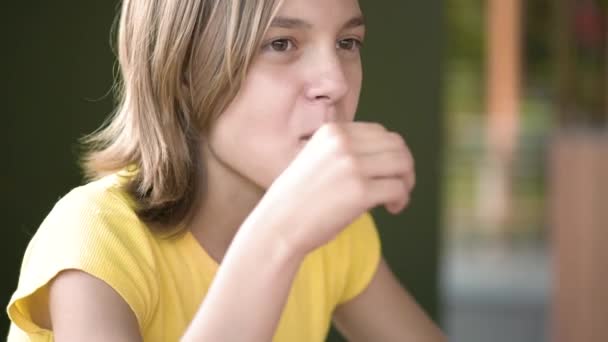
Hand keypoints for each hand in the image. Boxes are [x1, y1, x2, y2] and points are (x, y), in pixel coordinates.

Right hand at [252, 122, 414, 255]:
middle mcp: (343, 142)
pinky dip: (402, 199)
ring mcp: (352, 165)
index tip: (386, 173)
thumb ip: (345, 152)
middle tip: (400, 186)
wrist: (278, 225)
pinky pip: (398, 188)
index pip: (380, 132)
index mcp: (332, 131)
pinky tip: (393, 209)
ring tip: (397, 199)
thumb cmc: (298, 199)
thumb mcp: (317, 159)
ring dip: (407, 181)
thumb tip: (388, 156)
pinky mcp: (360, 191)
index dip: (390, 153)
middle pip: (396, 145)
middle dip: (404, 166)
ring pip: (402, 163)